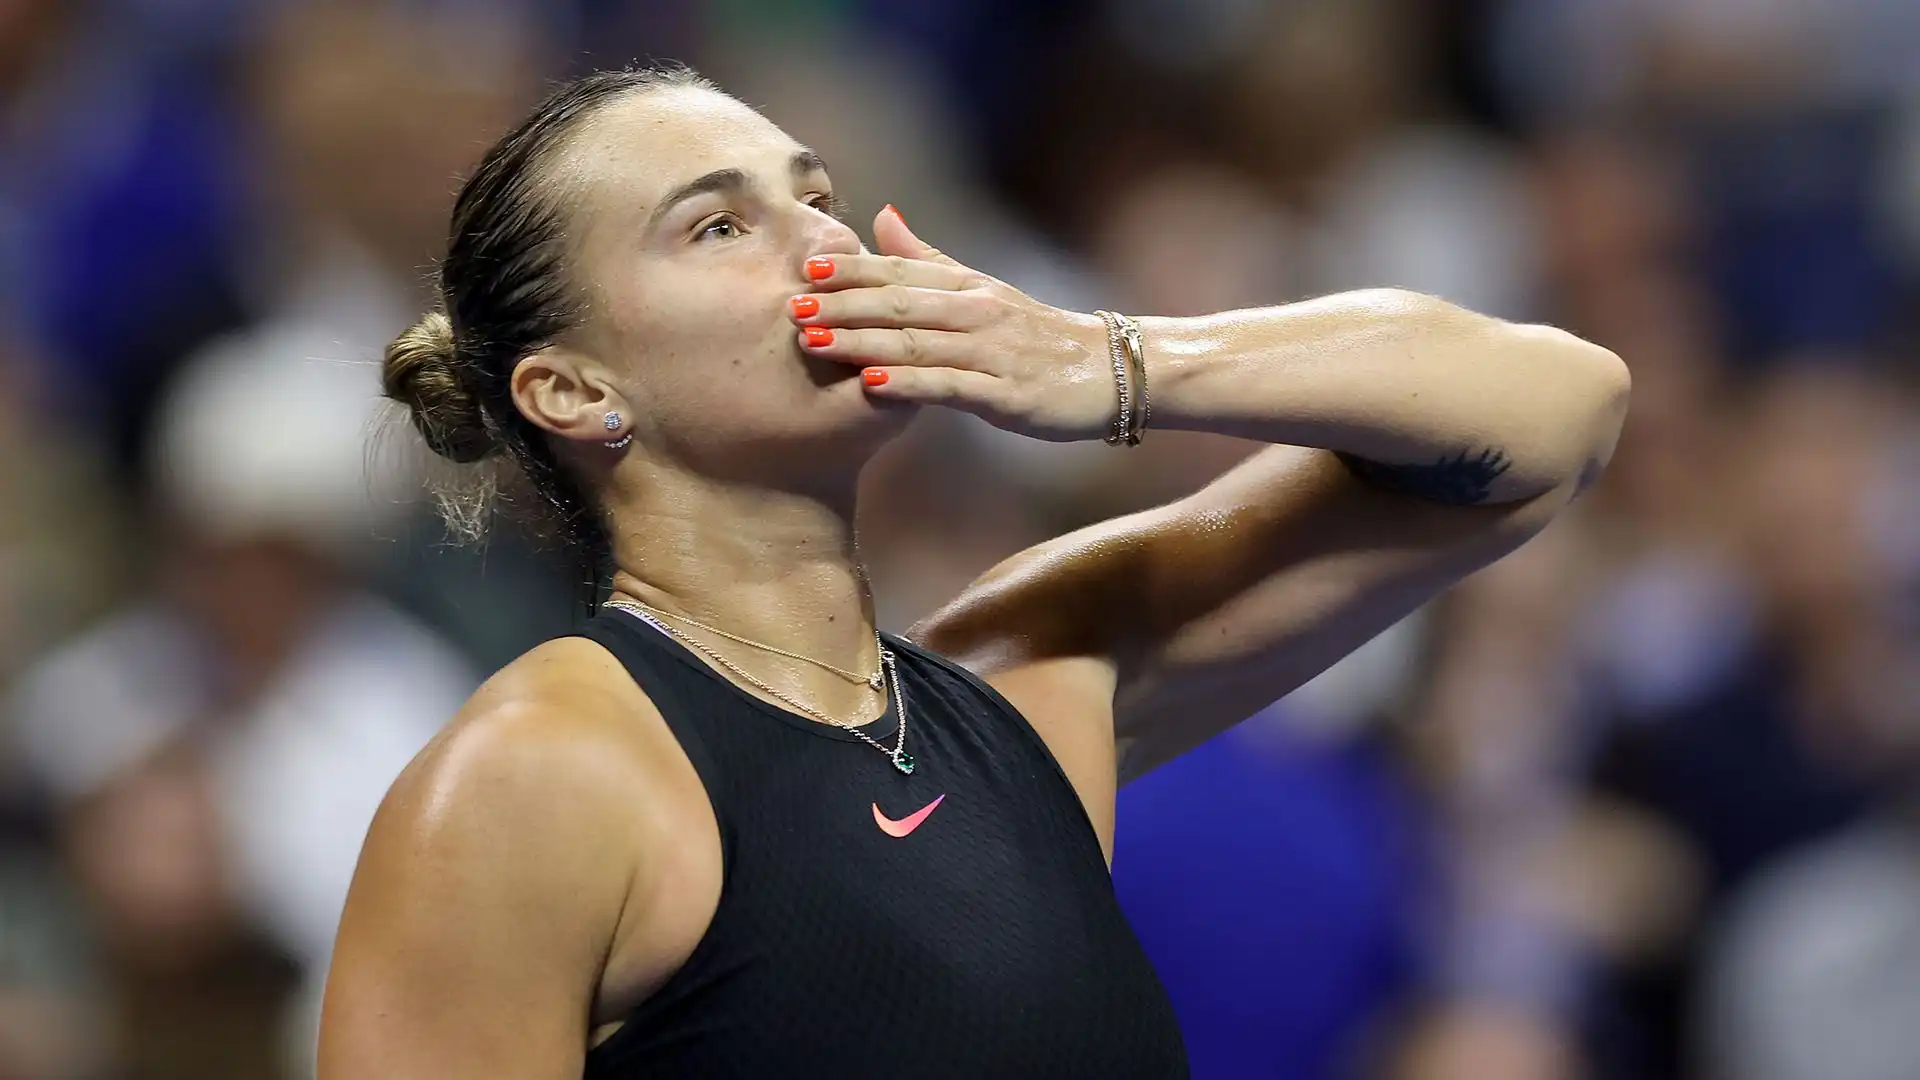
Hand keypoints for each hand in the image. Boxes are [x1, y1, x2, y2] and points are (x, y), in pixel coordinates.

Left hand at [790, 206, 1115, 441]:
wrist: (1109, 373)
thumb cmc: (1035, 335)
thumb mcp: (983, 289)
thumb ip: (929, 258)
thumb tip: (882, 215)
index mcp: (968, 286)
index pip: (902, 271)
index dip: (852, 270)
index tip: (804, 269)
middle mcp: (977, 312)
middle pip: (900, 304)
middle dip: (843, 306)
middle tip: (793, 308)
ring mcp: (991, 353)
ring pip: (916, 343)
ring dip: (861, 343)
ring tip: (814, 344)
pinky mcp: (1004, 394)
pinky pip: (949, 387)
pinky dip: (908, 384)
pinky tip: (872, 386)